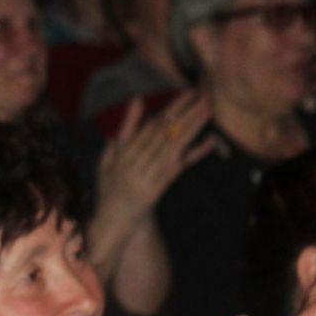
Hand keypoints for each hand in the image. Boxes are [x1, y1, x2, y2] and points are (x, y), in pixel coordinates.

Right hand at [92, 90, 215, 240]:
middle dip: (181, 112)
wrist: (114, 221)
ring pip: (173, 145)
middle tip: (197, 94)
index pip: (143, 130)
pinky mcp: (161, 186)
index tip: (177, 96)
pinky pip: (181, 166)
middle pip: (161, 133)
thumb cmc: (110, 191)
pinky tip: (210, 141)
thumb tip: (131, 110)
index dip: (164, 113)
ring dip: (191, 126)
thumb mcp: (104, 164)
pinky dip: (196, 153)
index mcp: (120, 156)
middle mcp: (134, 164)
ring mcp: (148, 175)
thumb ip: (116, 138)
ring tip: (206, 109)